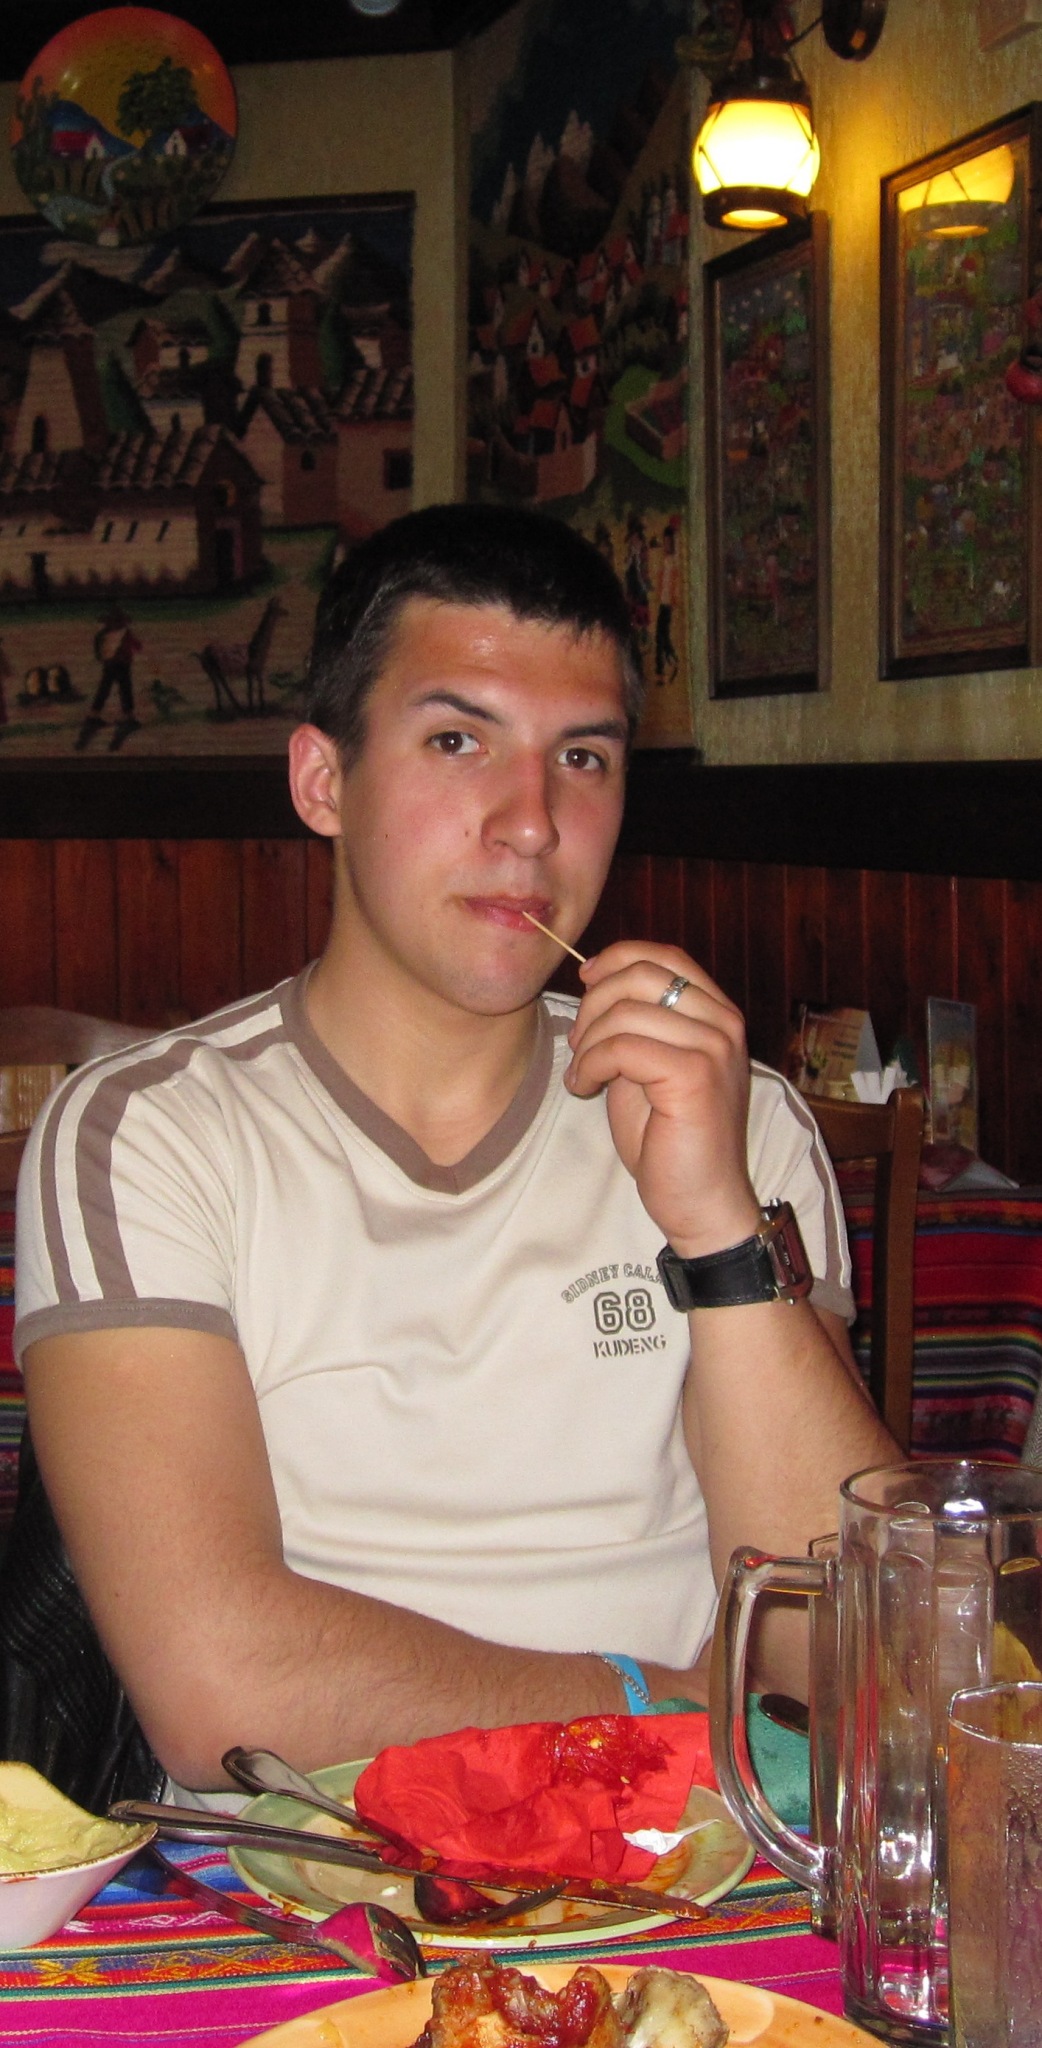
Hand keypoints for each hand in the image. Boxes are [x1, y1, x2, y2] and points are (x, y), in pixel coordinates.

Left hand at [565, 940, 759, 1257]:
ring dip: (587, 1043)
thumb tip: (597, 980)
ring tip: (582, 1075)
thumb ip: (636, 1023)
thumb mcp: (648, 1065)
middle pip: (640, 975)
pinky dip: (590, 1065)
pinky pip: (621, 1047)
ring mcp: (714, 1047)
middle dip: (593, 1004)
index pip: (665, 956)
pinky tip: (585, 1088)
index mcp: (717, 1014)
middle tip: (579, 1045)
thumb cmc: (669, 1138)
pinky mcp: (695, 1075)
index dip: (617, 958)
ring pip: (624, 1013)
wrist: (700, 1200)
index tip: (586, 980)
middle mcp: (723, 1023)